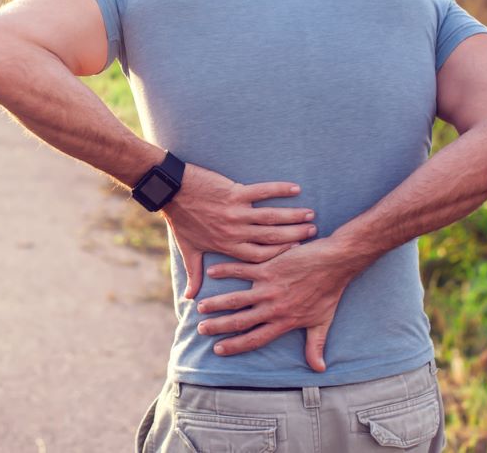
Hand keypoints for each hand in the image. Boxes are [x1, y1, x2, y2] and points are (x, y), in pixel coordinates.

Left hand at [160, 163, 316, 298]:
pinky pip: (261, 191)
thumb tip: (190, 298)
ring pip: (270, 217)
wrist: (172, 191)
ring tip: (310, 216)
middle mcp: (235, 232)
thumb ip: (194, 274)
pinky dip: (279, 189)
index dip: (280, 257)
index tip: (298, 256)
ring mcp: (236, 212)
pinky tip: (295, 189)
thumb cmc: (181, 221)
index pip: (259, 257)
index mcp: (227, 246)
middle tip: (314, 235)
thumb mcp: (188, 249)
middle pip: (271, 238)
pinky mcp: (234, 192)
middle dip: (295, 237)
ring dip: (293, 216)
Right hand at [194, 237, 362, 371]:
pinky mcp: (269, 268)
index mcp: (284, 322)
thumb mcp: (323, 321)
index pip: (255, 338)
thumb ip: (315, 345)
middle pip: (240, 321)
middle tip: (202, 329)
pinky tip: (211, 271)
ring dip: (216, 303)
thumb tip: (318, 368)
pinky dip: (225, 271)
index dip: (235, 345)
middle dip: (218, 327)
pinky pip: (242, 270)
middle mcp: (274, 307)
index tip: (218, 349)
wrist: (336, 262)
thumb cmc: (330, 291)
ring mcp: (270, 287)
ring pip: (236, 299)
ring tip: (200, 306)